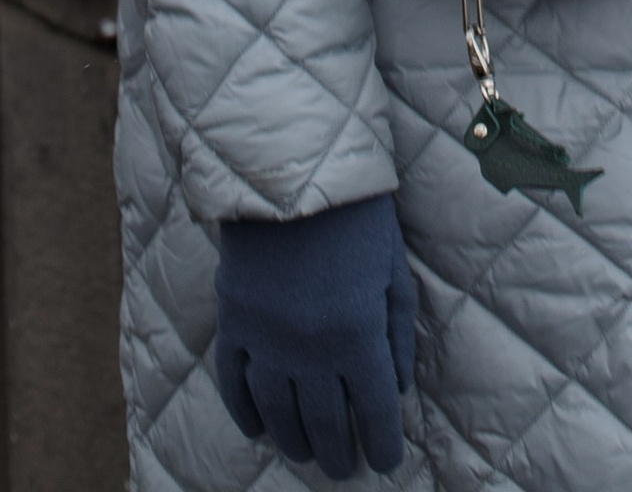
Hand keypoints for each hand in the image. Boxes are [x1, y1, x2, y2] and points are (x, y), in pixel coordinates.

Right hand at [214, 193, 416, 477]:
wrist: (291, 169)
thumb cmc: (356, 213)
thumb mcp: (392, 268)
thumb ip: (396, 331)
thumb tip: (396, 386)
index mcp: (356, 334)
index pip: (373, 409)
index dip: (382, 441)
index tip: (384, 461)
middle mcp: (309, 348)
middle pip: (325, 420)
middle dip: (338, 450)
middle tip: (344, 466)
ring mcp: (266, 338)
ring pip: (279, 411)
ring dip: (294, 440)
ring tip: (306, 454)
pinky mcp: (234, 321)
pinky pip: (235, 383)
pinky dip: (244, 411)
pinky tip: (257, 429)